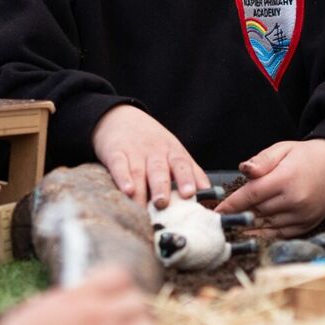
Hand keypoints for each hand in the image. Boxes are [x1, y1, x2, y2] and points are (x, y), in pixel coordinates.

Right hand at [90, 105, 207, 207]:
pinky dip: (122, 178)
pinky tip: (126, 190)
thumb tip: (209, 192)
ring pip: (138, 172)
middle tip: (162, 204)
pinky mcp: (115, 153)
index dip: (186, 178)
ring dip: (140, 191)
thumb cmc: (153, 141)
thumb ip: (191, 171)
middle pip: (159, 170)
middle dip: (161, 187)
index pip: (181, 164)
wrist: (120, 117)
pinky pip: (119, 166)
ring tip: (142, 208)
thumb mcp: (174, 150)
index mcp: (172, 151)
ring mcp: (134, 152)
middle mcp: (154, 152)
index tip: (190, 194)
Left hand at [215, 138, 324, 237]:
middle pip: (257, 212)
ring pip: (267, 226)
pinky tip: (251, 235)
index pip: (251, 195)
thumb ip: (262, 161)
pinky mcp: (308, 225)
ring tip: (230, 231)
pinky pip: (281, 235)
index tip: (216, 211)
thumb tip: (243, 169)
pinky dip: (265, 236)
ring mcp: (302, 215)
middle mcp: (295, 200)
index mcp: (286, 179)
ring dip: (248, 228)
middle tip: (217, 222)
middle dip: (237, 216)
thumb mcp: (283, 149)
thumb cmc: (306, 155)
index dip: (231, 204)